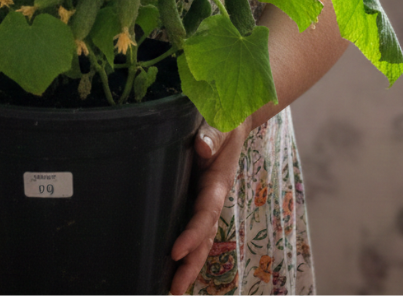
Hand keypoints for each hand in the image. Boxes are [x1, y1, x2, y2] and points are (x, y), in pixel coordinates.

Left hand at [168, 122, 249, 295]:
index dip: (192, 234)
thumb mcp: (221, 124)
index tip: (175, 252)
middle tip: (175, 290)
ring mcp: (206, 201)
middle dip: (192, 265)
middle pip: (205, 237)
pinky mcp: (197, 199)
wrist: (233, 123)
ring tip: (172, 290)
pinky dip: (186, 250)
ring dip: (189, 265)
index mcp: (217, 182)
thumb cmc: (224, 123)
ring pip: (201, 239)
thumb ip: (213, 134)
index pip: (205, 213)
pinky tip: (169, 267)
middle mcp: (213, 197)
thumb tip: (203, 147)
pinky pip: (193, 228)